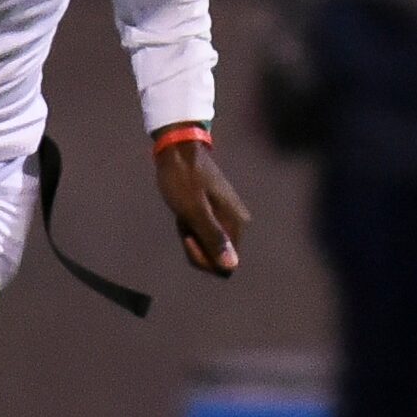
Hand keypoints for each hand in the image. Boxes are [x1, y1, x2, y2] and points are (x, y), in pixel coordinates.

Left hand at [154, 137, 249, 276]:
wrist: (178, 150)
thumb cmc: (183, 178)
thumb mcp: (194, 210)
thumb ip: (213, 238)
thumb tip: (232, 265)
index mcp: (237, 224)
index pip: (226, 266)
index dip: (204, 258)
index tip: (189, 237)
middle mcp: (238, 223)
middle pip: (217, 259)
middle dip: (196, 247)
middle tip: (185, 221)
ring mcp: (227, 218)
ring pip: (208, 247)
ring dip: (191, 236)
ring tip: (184, 213)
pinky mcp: (216, 214)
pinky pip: (203, 234)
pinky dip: (190, 228)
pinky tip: (184, 212)